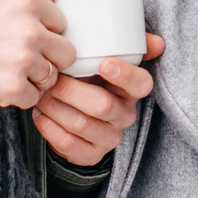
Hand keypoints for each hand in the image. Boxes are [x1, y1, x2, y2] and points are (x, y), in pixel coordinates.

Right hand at [0, 0, 75, 109]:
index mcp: (26, 3)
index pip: (61, 23)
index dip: (45, 32)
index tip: (26, 38)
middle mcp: (29, 30)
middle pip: (65, 53)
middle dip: (48, 58)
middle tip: (22, 60)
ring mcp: (22, 61)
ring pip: (51, 78)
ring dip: (32, 80)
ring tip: (6, 72)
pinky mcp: (12, 88)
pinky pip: (33, 98)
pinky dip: (18, 97)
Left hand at [34, 34, 164, 166]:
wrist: (74, 114)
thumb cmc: (90, 80)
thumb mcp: (106, 61)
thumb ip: (128, 45)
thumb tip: (158, 42)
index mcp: (133, 90)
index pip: (141, 85)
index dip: (125, 76)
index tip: (103, 64)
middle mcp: (125, 116)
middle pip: (103, 105)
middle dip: (72, 91)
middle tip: (51, 78)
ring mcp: (109, 138)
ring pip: (81, 124)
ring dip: (55, 107)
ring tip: (41, 93)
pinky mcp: (91, 155)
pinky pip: (68, 143)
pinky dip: (49, 126)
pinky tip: (39, 113)